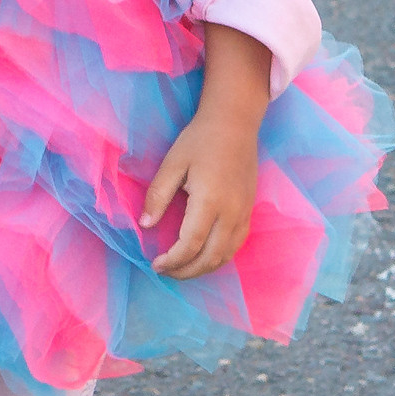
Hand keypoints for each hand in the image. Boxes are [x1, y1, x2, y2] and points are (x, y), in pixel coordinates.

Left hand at [143, 23, 269, 280]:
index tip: (155, 263)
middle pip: (210, 257)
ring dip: (203, 268)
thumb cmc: (199, 140)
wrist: (235, 123)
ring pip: (226, 255)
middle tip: (165, 271)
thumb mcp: (172, 163)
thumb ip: (158, 196)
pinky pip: (236, 245)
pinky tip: (204, 256)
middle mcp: (231, 212)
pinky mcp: (249, 211)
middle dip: (186, 271)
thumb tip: (145, 225)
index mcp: (210, 201)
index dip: (172, 261)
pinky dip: (219, 257)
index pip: (190, 245)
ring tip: (182, 269)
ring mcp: (244, 213)